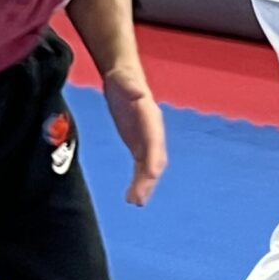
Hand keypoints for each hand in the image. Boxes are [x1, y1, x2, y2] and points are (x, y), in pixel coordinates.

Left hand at [101, 70, 166, 206]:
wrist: (123, 77)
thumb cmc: (124, 77)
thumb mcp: (125, 79)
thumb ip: (131, 85)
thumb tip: (137, 91)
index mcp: (151, 118)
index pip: (155, 142)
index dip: (153, 159)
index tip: (150, 175)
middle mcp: (153, 133)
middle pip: (154, 160)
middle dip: (148, 180)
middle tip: (138, 199)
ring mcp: (147, 141)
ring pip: (149, 168)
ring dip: (144, 186)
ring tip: (134, 202)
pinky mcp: (138, 146)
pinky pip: (141, 168)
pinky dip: (138, 182)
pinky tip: (132, 197)